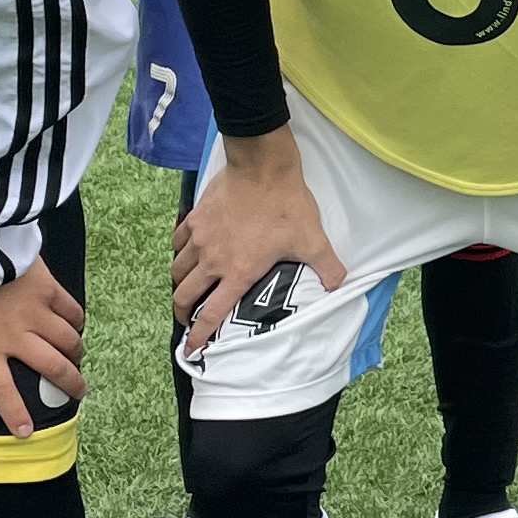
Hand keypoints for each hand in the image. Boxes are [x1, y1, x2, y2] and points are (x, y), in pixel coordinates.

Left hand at [0, 258, 88, 438]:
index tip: (27, 432)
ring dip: (75, 354)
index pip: (2, 391)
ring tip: (78, 360)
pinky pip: (70, 310)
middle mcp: (16, 338)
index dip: (15, 414)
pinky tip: (77, 325)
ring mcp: (36, 313)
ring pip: (66, 342)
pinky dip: (76, 321)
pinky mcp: (48, 289)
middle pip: (51, 369)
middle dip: (70, 384)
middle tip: (78, 392)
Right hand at [171, 131, 349, 344]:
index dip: (199, 336)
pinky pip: (177, 241)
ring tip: (185, 288)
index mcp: (238, 272)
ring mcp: (200, 238)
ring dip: (179, 283)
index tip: (190, 350)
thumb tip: (340, 285)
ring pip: (177, 269)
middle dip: (183, 313)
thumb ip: (327, 267)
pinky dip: (178, 252)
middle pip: (185, 295)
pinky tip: (185, 252)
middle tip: (186, 320)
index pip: (211, 314)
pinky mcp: (195, 218)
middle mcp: (213, 260)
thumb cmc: (286, 205)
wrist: (262, 167)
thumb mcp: (313, 240)